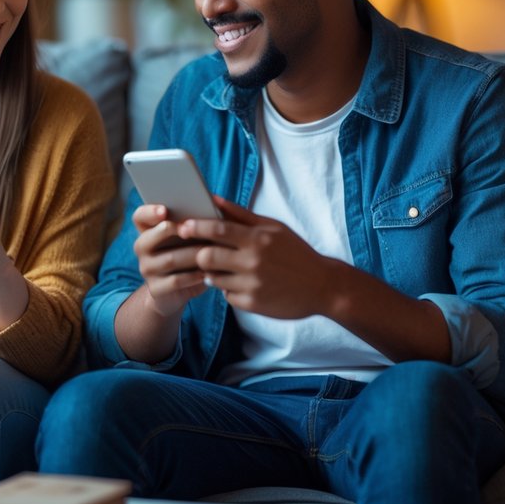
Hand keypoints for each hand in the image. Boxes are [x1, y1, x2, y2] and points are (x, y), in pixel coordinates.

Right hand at [131, 203, 210, 317]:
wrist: (175, 291)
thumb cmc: (187, 254)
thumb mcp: (187, 237)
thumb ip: (192, 222)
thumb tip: (212, 207)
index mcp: (147, 230)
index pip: (140, 216)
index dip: (150, 212)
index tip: (164, 210)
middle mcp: (142, 248)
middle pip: (151, 237)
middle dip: (173, 231)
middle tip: (192, 229)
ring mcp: (146, 269)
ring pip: (169, 260)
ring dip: (191, 255)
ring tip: (211, 251)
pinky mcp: (155, 288)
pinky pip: (175, 281)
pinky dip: (193, 276)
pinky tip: (207, 272)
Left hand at [177, 196, 333, 318]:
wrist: (323, 286)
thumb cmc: (296, 252)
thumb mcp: (273, 228)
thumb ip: (241, 215)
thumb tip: (214, 199)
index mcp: (258, 239)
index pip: (217, 229)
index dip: (195, 227)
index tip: (182, 226)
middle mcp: (253, 262)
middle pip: (207, 256)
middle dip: (198, 253)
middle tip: (198, 251)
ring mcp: (251, 285)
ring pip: (213, 278)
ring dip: (212, 272)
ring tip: (222, 267)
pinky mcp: (252, 304)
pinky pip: (226, 295)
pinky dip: (228, 288)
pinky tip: (240, 283)